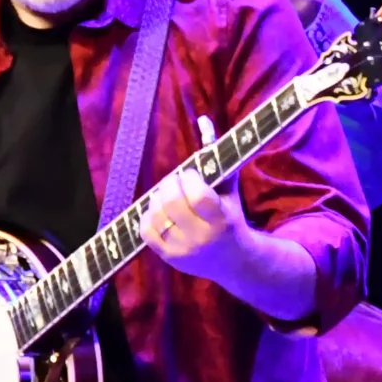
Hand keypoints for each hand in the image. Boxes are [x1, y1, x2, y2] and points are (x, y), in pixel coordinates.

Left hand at [142, 116, 256, 284]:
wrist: (235, 261)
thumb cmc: (231, 215)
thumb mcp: (229, 187)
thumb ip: (217, 155)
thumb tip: (203, 120)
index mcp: (220, 219)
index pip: (196, 194)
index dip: (188, 178)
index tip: (190, 174)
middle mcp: (201, 237)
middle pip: (171, 202)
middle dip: (170, 184)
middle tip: (176, 182)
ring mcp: (183, 250)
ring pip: (155, 214)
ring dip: (158, 198)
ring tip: (169, 195)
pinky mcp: (169, 257)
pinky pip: (145, 230)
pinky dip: (148, 215)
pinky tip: (160, 211)